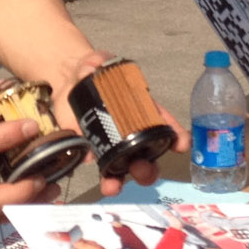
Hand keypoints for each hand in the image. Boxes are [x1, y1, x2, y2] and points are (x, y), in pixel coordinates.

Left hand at [49, 51, 181, 193]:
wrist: (67, 83)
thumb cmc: (91, 72)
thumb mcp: (95, 62)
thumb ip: (95, 61)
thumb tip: (92, 68)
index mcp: (142, 109)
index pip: (164, 123)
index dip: (176, 135)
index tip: (181, 145)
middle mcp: (133, 131)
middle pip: (148, 155)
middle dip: (149, 167)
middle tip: (142, 168)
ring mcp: (115, 145)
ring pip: (128, 169)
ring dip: (125, 181)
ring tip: (114, 187)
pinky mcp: (96, 153)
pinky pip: (106, 170)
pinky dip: (106, 179)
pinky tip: (104, 183)